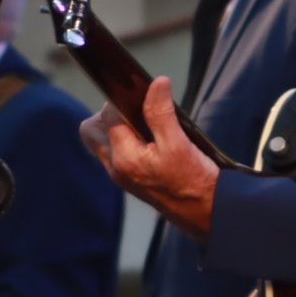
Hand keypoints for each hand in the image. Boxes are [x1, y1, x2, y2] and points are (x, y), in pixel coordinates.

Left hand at [81, 77, 218, 238]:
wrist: (204, 212)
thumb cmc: (193, 180)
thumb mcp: (179, 143)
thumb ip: (161, 113)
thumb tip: (157, 83)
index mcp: (124, 157)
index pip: (108, 116)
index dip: (123, 100)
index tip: (142, 94)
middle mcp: (116, 167)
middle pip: (91, 130)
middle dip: (108, 115)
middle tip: (136, 111)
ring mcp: (120, 175)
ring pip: (101, 142)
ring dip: (115, 128)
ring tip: (144, 124)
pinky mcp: (129, 179)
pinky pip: (114, 153)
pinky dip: (124, 141)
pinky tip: (149, 139)